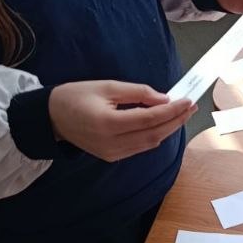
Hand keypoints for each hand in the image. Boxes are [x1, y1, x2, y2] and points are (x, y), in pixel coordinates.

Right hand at [48, 80, 194, 161]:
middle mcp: (111, 143)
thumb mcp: (107, 86)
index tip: (188, 100)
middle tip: (192, 106)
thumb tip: (164, 99)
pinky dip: (155, 135)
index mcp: (108, 123)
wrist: (51, 118)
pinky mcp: (111, 157)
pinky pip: (140, 147)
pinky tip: (164, 123)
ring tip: (182, 114)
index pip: (150, 119)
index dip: (172, 111)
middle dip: (176, 121)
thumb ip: (138, 93)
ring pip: (150, 144)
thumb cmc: (76, 96)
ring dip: (168, 129)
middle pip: (154, 135)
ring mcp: (111, 153)